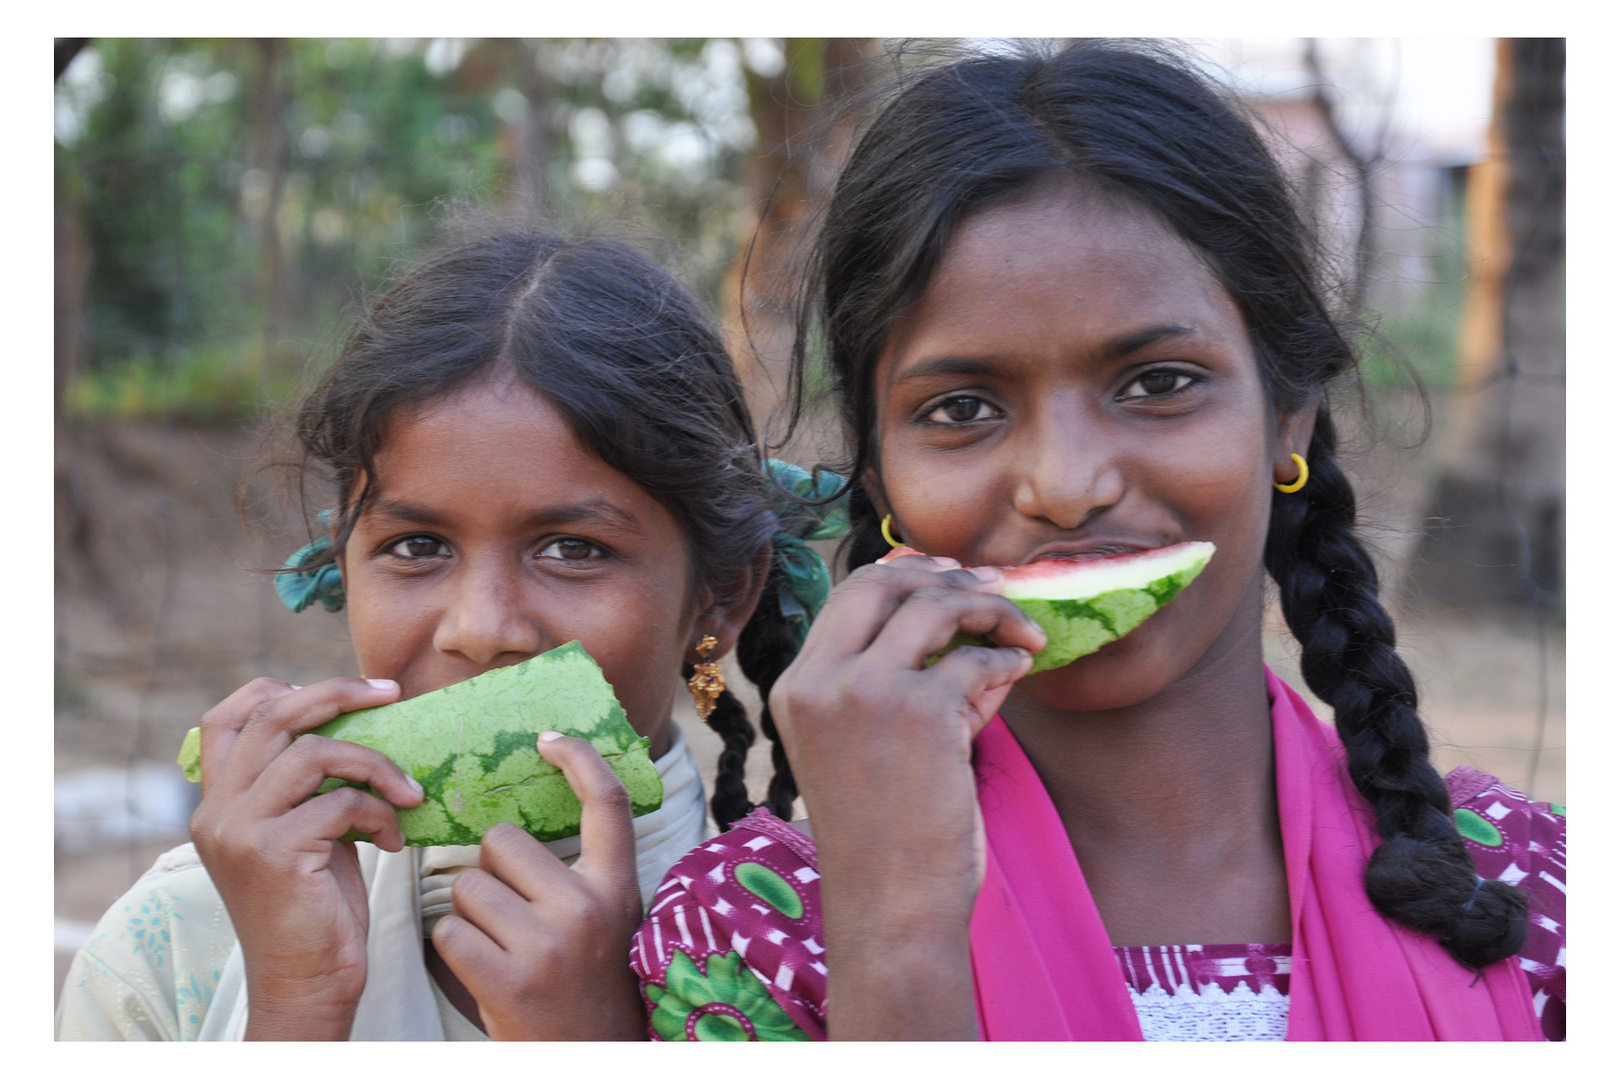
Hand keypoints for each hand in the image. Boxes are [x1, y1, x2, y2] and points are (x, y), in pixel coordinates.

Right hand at [189, 677, 422, 1039]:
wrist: (307, 981)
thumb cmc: (317, 906)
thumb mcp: (304, 831)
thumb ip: (307, 784)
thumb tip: (356, 721)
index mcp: (217, 802)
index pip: (228, 718)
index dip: (279, 690)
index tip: (341, 691)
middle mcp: (217, 811)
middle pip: (274, 716)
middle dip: (339, 692)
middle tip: (391, 692)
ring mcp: (239, 830)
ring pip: (315, 752)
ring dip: (375, 764)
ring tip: (408, 792)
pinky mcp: (272, 853)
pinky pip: (341, 803)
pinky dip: (380, 813)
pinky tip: (393, 841)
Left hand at [431, 733, 646, 1040]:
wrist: (590, 1056)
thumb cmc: (587, 979)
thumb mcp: (606, 916)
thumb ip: (582, 869)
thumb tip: (529, 809)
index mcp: (617, 887)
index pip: (607, 803)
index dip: (579, 759)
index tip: (548, 738)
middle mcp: (587, 909)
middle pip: (502, 841)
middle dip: (491, 867)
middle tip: (511, 908)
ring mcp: (547, 945)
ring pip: (467, 885)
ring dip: (469, 911)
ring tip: (499, 944)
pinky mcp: (507, 980)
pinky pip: (448, 931)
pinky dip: (454, 946)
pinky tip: (482, 967)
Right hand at [767, 553, 1044, 1038]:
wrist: (891, 903)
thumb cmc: (884, 835)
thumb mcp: (863, 744)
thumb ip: (895, 679)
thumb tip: (964, 612)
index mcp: (796, 686)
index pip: (849, 595)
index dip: (904, 572)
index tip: (948, 572)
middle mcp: (819, 679)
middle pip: (884, 582)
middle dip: (945, 575)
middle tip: (994, 585)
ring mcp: (865, 691)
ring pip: (935, 606)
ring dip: (990, 608)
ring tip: (1023, 629)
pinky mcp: (919, 711)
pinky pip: (977, 660)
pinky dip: (1009, 659)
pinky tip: (1022, 670)